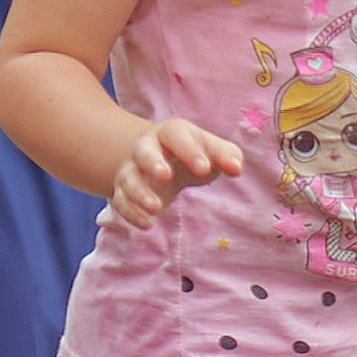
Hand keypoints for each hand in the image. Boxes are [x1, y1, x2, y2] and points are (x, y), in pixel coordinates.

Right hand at [112, 116, 243, 228]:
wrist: (165, 160)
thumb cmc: (196, 153)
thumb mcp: (214, 151)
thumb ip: (228, 156)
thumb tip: (235, 168)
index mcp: (171, 132)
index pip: (177, 135)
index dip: (189, 151)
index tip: (204, 168)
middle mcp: (147, 147)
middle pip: (143, 150)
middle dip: (152, 162)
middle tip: (166, 176)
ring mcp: (133, 169)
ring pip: (128, 178)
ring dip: (139, 193)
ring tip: (156, 208)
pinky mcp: (124, 192)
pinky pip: (121, 201)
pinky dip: (131, 212)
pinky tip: (147, 224)